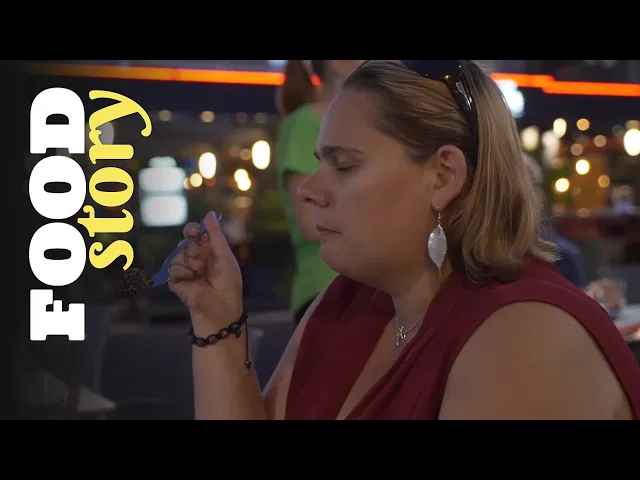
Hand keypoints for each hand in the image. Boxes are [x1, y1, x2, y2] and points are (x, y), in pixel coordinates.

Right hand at [168, 212, 242, 326]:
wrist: (220, 305)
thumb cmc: (227, 282)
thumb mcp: (224, 255)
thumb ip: (215, 235)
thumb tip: (209, 214)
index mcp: (208, 251)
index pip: (196, 234)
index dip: (193, 230)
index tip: (195, 231)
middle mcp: (195, 258)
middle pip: (184, 242)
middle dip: (190, 245)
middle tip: (198, 252)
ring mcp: (184, 270)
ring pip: (177, 254)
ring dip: (189, 260)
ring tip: (199, 271)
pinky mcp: (175, 281)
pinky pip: (172, 268)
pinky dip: (182, 271)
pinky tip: (192, 278)